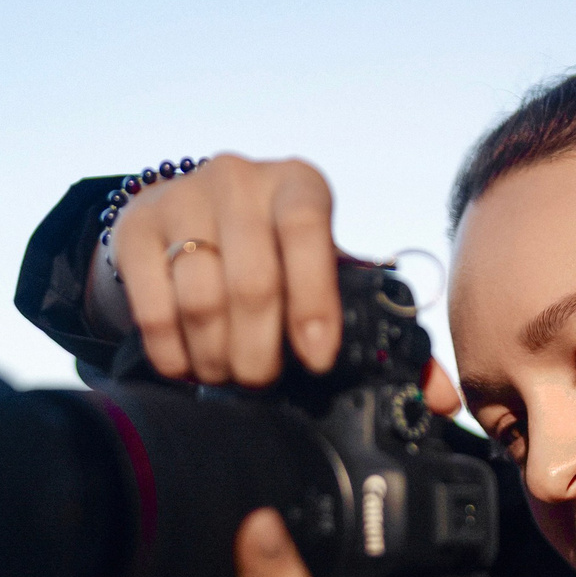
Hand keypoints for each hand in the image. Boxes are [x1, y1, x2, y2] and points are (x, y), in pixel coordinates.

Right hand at [91, 156, 459, 421]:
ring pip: (201, 298)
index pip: (310, 233)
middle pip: (253, 281)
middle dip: (262, 352)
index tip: (316, 360)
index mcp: (301, 186)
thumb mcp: (327, 280)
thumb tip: (443, 399)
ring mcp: (180, 195)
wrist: (181, 221)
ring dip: (218, 357)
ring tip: (227, 376)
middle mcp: (239, 177)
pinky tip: (186, 368)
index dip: (314, 304)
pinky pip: (153, 304)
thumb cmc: (276, 259)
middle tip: (264, 383)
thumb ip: (385, 334)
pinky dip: (172, 351)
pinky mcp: (131, 225)